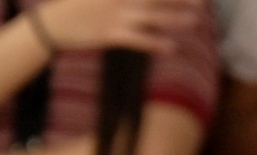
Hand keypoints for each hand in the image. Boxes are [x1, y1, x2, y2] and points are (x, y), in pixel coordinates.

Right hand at [35, 0, 201, 55]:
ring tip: (197, 21)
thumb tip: (142, 2)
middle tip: (202, 1)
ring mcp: (115, 15)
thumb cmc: (78, 7)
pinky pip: (138, 39)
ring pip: (152, 16)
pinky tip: (172, 48)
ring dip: (175, 18)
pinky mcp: (110, 34)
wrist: (54, 23)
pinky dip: (155, 43)